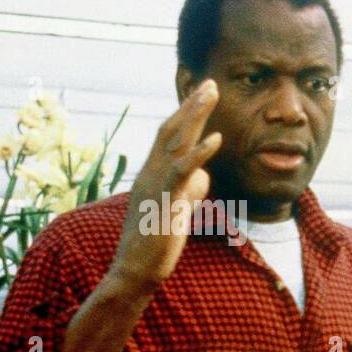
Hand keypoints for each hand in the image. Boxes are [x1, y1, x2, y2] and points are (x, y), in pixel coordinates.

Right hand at [109, 80, 221, 294]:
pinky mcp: (166, 200)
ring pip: (175, 141)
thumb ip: (188, 190)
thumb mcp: (178, 209)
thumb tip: (202, 176)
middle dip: (192, 105)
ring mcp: (157, 183)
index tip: (203, 95)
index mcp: (154, 173)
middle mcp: (151, 172)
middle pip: (172, 129)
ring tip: (211, 93)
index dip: (186, 115)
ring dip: (195, 115)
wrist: (136, 269)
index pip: (170, 137)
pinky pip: (182, 171)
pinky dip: (199, 153)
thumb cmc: (157, 242)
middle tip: (210, 82)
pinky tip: (216, 138)